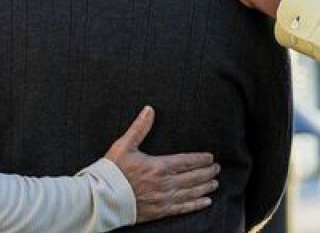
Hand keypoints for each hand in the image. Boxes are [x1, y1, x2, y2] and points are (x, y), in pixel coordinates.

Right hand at [105, 106, 219, 222]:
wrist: (102, 197)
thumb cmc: (112, 171)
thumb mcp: (124, 145)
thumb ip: (140, 127)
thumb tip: (149, 109)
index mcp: (159, 166)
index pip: (187, 161)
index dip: (201, 159)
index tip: (211, 157)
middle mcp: (165, 183)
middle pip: (193, 177)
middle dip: (207, 172)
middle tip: (217, 168)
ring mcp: (163, 199)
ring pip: (191, 192)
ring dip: (205, 187)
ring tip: (215, 183)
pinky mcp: (160, 211)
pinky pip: (183, 208)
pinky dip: (196, 204)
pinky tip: (205, 202)